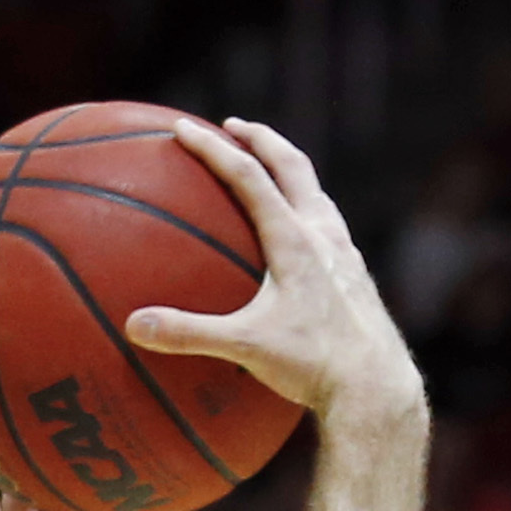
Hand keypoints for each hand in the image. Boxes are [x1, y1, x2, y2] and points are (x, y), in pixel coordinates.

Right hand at [119, 113, 422, 428]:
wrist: (376, 384)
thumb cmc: (313, 365)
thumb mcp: (245, 348)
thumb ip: (189, 334)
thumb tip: (133, 325)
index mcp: (294, 239)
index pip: (248, 177)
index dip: (212, 149)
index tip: (184, 128)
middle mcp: (323, 234)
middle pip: (291, 165)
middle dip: (260, 139)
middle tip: (234, 125)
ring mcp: (344, 252)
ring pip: (314, 191)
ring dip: (289, 170)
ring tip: (270, 168)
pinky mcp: (356, 274)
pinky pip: (328, 225)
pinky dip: (306, 210)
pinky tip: (300, 233)